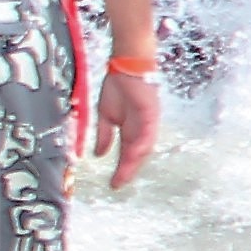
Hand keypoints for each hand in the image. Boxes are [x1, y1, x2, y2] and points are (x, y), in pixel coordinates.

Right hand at [91, 69, 159, 193]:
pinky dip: (142, 142)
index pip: (127, 154)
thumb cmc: (118, 88)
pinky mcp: (152, 112)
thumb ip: (104, 135)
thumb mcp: (106, 116)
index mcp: (131, 130)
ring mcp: (148, 121)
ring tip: (125, 174)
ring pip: (144, 145)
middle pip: (137, 154)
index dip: (121, 169)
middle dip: (128, 170)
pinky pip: (148, 130)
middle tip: (118, 184)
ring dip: (135, 160)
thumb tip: (98, 154)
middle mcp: (142, 129)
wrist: (125, 66)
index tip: (113, 184)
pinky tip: (135, 152)